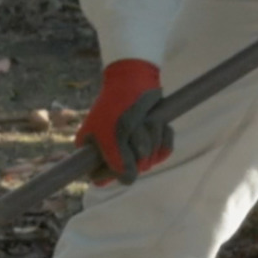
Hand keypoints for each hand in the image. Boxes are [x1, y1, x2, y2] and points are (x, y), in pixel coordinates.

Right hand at [77, 59, 170, 183]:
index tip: (119, 154)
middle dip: (137, 147)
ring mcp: (133, 147)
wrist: (138, 77)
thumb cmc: (119, 103)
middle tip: (133, 127)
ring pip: (150, 160)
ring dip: (152, 137)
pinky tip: (160, 123)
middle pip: (130, 171)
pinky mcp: (152, 140)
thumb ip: (117, 160)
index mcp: (93, 150)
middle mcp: (112, 152)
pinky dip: (165, 136)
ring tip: (144, 120)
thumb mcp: (113, 132)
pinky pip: (164, 151)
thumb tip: (128, 180)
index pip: (100, 177)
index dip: (111, 171)